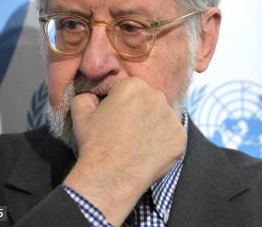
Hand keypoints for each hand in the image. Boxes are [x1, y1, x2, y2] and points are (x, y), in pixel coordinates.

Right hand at [63, 77, 186, 225]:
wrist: (109, 177)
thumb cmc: (94, 144)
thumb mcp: (81, 115)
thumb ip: (86, 97)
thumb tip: (93, 97)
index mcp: (133, 85)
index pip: (131, 89)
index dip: (121, 104)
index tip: (116, 119)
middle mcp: (157, 96)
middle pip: (150, 101)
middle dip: (141, 112)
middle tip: (128, 132)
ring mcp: (172, 117)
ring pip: (163, 118)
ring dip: (154, 126)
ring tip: (138, 144)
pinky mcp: (180, 137)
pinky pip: (173, 136)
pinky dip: (164, 143)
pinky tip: (149, 153)